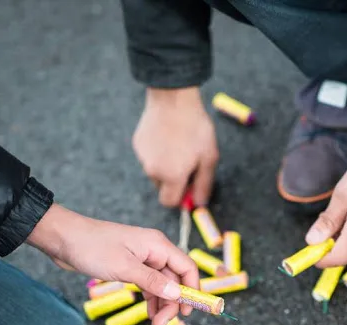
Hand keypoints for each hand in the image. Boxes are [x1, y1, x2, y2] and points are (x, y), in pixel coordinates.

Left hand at [27, 204, 199, 324]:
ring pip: (162, 285)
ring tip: (155, 324)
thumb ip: (153, 282)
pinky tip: (149, 313)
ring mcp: (143, 259)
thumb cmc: (93, 247)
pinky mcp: (130, 266)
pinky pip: (148, 285)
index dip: (192, 289)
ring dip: (161, 304)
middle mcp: (155, 251)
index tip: (187, 311)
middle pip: (175, 280)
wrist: (63, 239)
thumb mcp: (124, 268)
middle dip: (172, 303)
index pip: (187, 267)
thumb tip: (178, 294)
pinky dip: (151, 299)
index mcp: (158, 246)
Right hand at [133, 87, 218, 206]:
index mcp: (171, 176)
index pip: (169, 202)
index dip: (181, 197)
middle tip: (189, 161)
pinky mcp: (137, 144)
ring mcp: (142, 157)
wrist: (174, 99)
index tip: (191, 186)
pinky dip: (159, 152)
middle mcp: (152, 170)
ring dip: (167, 165)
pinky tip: (169, 136)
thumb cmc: (195, 128)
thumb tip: (199, 205)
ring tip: (180, 144)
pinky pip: (149, 156)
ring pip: (156, 171)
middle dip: (174, 181)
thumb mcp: (209, 158)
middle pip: (163, 187)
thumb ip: (203, 185)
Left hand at [305, 149, 346, 266]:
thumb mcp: (345, 191)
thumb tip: (312, 240)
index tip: (308, 247)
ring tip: (339, 215)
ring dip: (342, 241)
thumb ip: (329, 219)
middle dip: (330, 248)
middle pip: (346, 257)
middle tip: (322, 225)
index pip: (335, 259)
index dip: (318, 257)